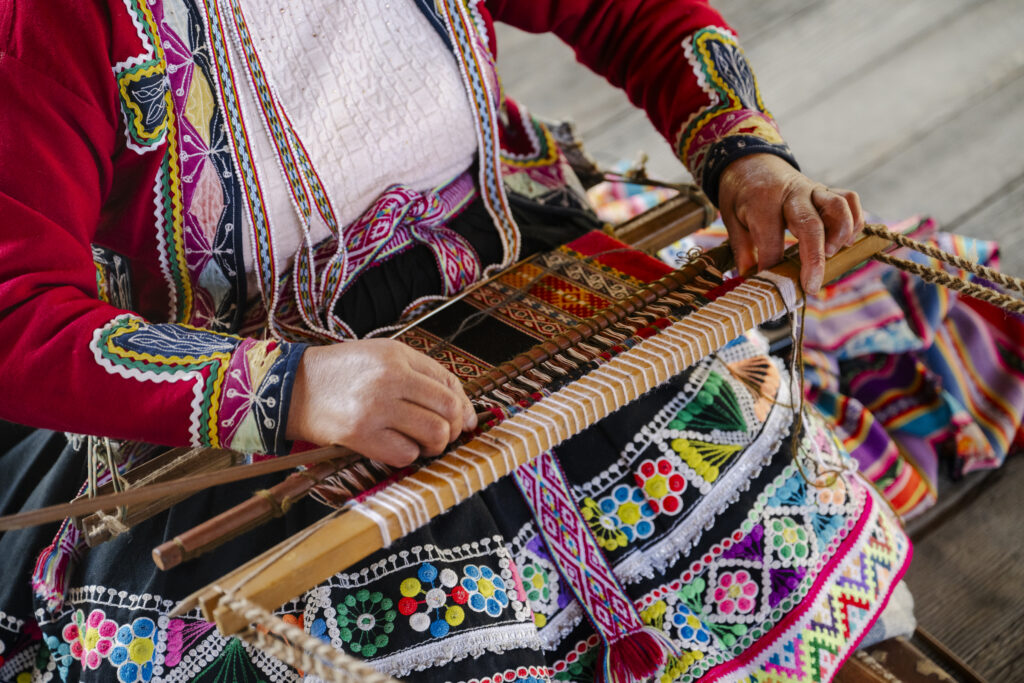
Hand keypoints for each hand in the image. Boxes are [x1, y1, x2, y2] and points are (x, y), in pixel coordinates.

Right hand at [285, 339, 476, 465]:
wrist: (293, 387)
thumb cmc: (344, 372)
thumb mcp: (383, 356)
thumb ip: (425, 376)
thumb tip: (466, 414)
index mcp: (397, 356)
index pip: (450, 385)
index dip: (463, 406)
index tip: (462, 419)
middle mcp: (389, 379)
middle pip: (449, 411)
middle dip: (453, 428)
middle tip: (441, 433)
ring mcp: (375, 408)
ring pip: (434, 435)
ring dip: (433, 444)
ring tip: (419, 440)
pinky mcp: (360, 435)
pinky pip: (406, 454)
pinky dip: (408, 454)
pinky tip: (396, 445)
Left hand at [717, 154, 863, 294]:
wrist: (750, 160)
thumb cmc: (741, 195)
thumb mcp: (730, 218)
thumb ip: (742, 249)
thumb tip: (751, 281)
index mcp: (762, 201)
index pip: (771, 238)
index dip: (772, 265)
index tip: (772, 287)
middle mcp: (791, 193)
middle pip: (810, 225)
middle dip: (814, 259)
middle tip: (812, 286)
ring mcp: (812, 189)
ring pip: (837, 207)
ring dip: (840, 235)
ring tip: (831, 255)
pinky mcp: (825, 190)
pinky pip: (849, 199)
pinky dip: (854, 220)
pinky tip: (846, 242)